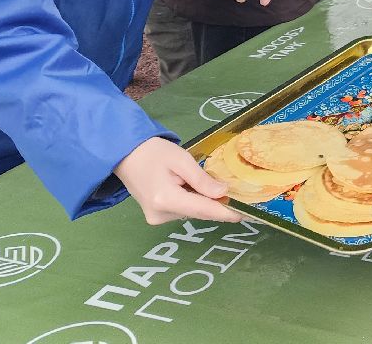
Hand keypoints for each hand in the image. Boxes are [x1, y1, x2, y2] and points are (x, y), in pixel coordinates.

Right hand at [114, 137, 242, 225]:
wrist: (125, 155)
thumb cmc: (153, 152)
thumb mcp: (181, 159)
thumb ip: (202, 179)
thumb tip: (223, 193)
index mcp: (166, 200)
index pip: (204, 210)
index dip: (226, 212)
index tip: (247, 214)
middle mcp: (161, 215)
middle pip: (199, 212)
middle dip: (217, 204)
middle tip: (237, 194)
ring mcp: (157, 218)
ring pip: (192, 212)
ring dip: (204, 201)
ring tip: (212, 184)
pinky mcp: (156, 217)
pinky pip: (183, 210)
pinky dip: (192, 201)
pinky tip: (192, 187)